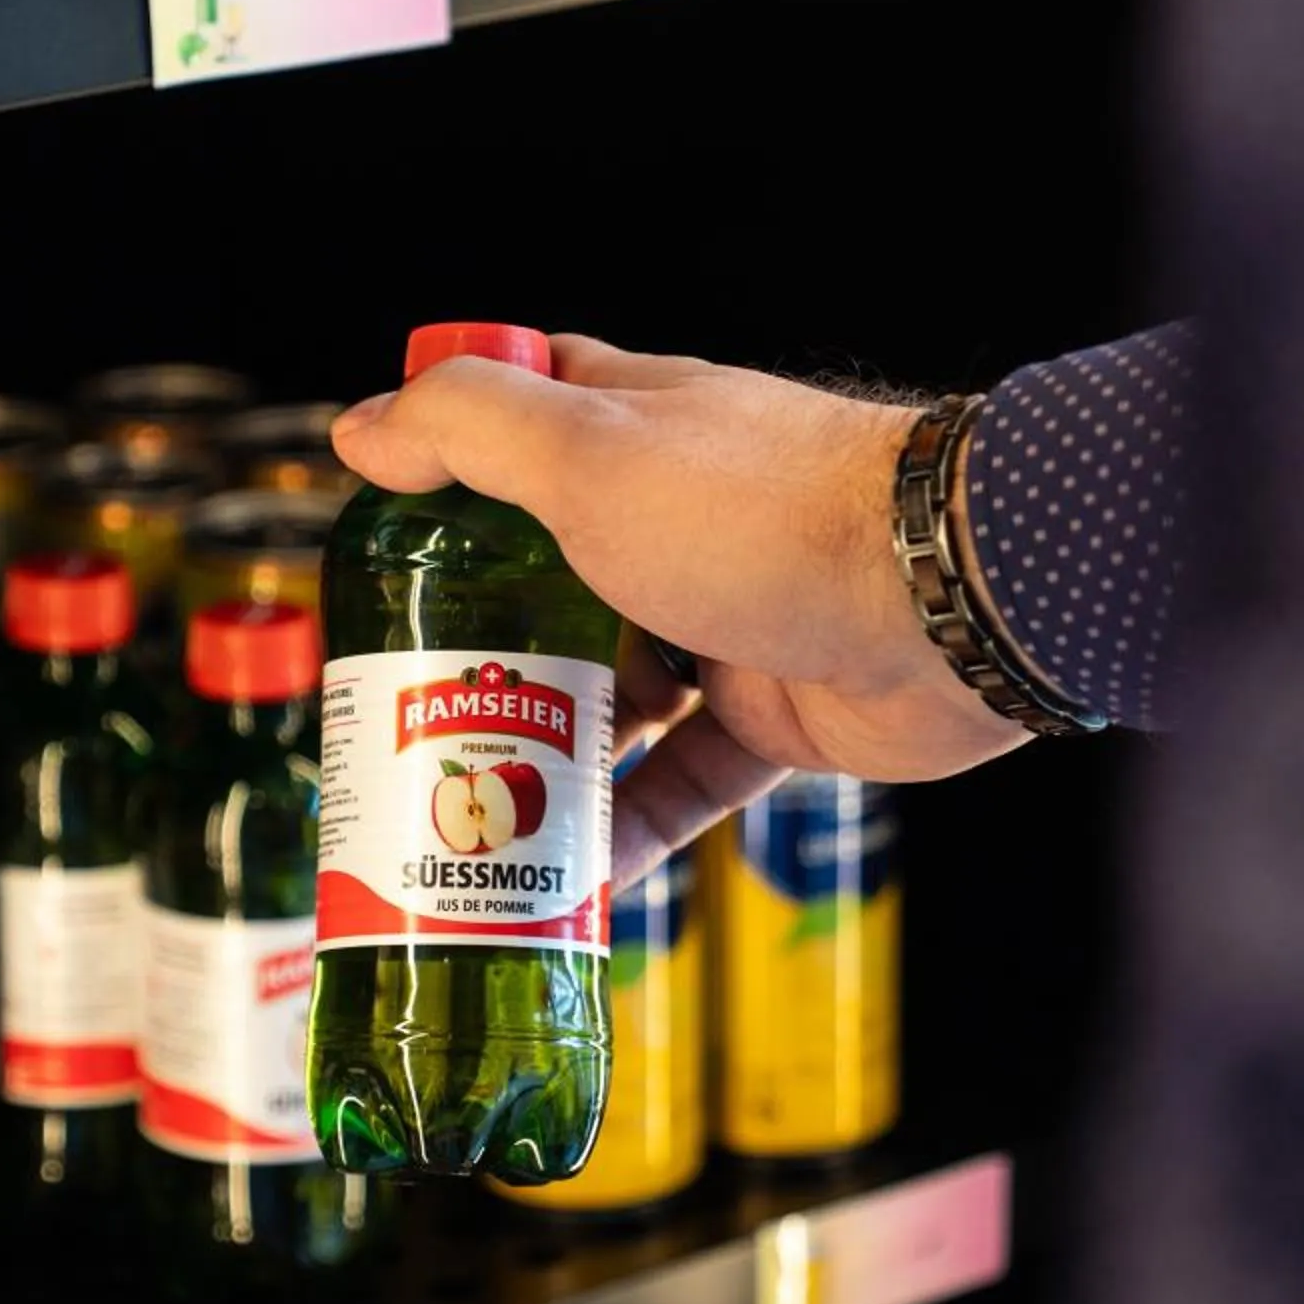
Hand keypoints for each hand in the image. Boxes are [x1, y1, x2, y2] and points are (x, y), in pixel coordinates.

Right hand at [332, 335, 1027, 878]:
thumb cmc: (769, 513)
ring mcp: (722, 623)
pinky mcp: (769, 719)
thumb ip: (469, 429)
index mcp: (627, 435)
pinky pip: (678, 786)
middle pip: (545, 583)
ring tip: (457, 807)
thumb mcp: (586, 450)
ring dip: (538, 752)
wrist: (942, 606)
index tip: (379, 535)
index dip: (441, 470)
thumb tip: (361, 429)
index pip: (515, 425)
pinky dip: (625, 832)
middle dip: (474, 647)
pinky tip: (566, 879)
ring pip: (607, 696)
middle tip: (397, 710)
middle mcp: (672, 523)